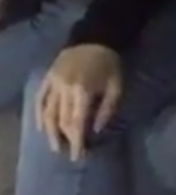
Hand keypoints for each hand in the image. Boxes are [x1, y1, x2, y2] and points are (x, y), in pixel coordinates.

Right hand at [35, 45, 122, 160]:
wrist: (95, 37)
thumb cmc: (109, 64)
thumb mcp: (116, 86)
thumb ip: (107, 110)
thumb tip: (95, 130)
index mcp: (83, 90)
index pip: (77, 122)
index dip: (77, 141)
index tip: (78, 156)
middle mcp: (64, 88)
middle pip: (61, 120)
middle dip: (66, 139)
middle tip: (69, 153)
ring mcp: (53, 82)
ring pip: (48, 113)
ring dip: (50, 132)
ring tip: (54, 146)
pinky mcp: (48, 77)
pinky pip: (40, 98)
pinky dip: (38, 114)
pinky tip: (41, 127)